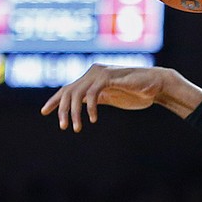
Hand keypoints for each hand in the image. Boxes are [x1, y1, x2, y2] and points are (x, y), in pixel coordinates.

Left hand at [40, 64, 201, 130]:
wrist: (157, 85)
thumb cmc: (138, 92)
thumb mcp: (113, 96)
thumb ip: (98, 97)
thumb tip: (84, 104)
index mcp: (92, 78)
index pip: (68, 89)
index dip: (55, 100)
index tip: (44, 112)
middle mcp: (92, 74)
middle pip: (68, 91)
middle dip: (62, 110)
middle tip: (62, 126)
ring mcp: (100, 74)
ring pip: (77, 94)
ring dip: (74, 112)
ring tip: (76, 128)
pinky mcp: (109, 78)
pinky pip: (93, 94)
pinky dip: (90, 107)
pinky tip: (93, 119)